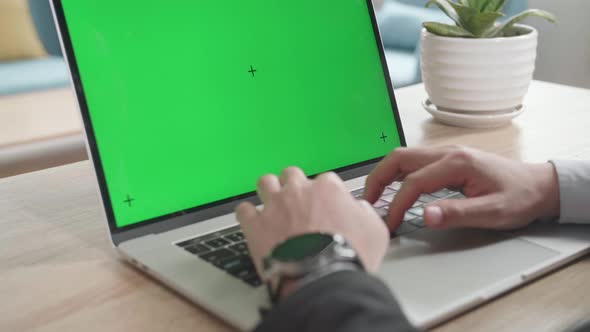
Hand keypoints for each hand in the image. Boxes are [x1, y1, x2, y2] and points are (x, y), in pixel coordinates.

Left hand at [235, 167, 388, 278]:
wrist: (321, 278)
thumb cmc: (348, 256)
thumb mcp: (375, 232)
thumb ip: (365, 213)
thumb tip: (360, 209)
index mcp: (327, 189)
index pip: (325, 180)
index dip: (324, 194)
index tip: (324, 206)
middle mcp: (298, 191)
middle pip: (291, 174)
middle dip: (293, 186)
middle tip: (297, 203)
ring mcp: (274, 206)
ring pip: (265, 182)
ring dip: (268, 191)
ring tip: (272, 205)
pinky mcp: (255, 225)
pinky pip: (243, 210)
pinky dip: (247, 214)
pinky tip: (253, 222)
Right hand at [364, 146, 559, 230]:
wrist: (539, 184)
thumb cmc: (519, 197)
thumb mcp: (493, 212)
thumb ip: (458, 213)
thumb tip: (425, 216)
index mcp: (457, 163)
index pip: (414, 182)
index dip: (397, 205)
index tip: (390, 224)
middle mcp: (448, 152)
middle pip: (399, 158)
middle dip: (378, 178)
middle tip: (368, 201)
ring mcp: (447, 152)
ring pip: (404, 156)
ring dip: (385, 173)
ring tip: (375, 195)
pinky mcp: (448, 158)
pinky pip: (414, 160)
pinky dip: (397, 172)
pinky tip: (394, 187)